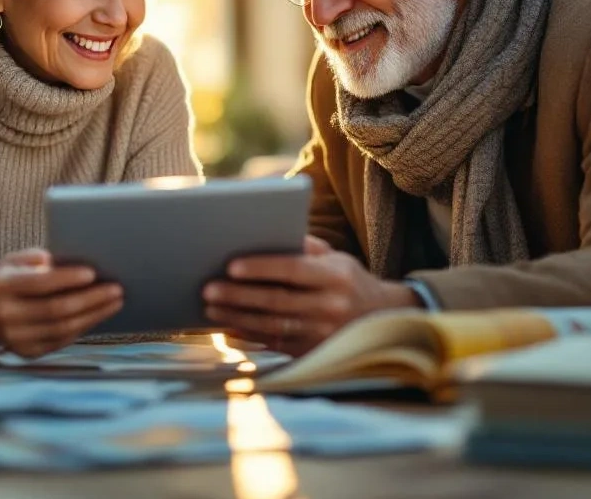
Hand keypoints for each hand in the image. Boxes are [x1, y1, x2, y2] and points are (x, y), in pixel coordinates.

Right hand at [0, 247, 121, 357]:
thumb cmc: (7, 279)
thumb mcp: (12, 261)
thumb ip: (34, 257)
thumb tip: (60, 262)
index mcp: (2, 288)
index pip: (39, 284)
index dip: (67, 279)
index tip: (93, 273)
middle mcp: (7, 316)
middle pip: (56, 310)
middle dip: (90, 300)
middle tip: (116, 289)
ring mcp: (16, 339)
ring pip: (63, 329)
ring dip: (94, 316)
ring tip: (115, 302)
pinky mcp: (27, 352)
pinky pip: (61, 341)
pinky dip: (83, 327)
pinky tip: (99, 315)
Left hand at [202, 235, 418, 355]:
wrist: (382, 320)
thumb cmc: (348, 281)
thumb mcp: (336, 258)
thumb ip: (304, 247)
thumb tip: (263, 236)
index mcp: (336, 277)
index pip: (293, 270)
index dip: (261, 268)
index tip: (231, 266)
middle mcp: (331, 307)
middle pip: (276, 301)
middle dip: (238, 296)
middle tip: (208, 289)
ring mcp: (322, 335)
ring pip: (271, 326)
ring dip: (237, 317)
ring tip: (210, 308)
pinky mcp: (313, 353)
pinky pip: (274, 344)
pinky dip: (248, 334)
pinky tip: (227, 326)